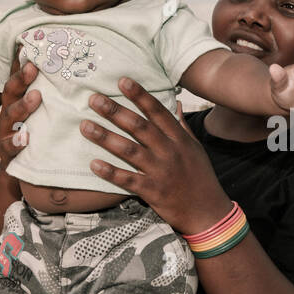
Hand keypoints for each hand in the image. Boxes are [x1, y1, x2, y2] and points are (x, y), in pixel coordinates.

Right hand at [0, 60, 41, 165]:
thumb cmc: (33, 131)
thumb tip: (47, 55)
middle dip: (22, 79)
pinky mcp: (7, 152)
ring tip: (36, 97)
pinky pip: (10, 147)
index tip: (31, 49)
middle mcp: (8, 112)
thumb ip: (40, 87)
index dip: (22, 64)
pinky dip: (17, 142)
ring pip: (11, 116)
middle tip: (34, 67)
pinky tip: (26, 138)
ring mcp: (5, 131)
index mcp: (15, 99)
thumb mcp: (37, 110)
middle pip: (11, 92)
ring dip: (23, 105)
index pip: (17, 78)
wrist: (20, 166)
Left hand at [80, 78, 232, 236]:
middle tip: (94, 99)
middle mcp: (169, 152)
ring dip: (105, 138)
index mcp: (179, 139)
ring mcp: (160, 172)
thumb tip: (176, 103)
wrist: (208, 212)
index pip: (157, 112)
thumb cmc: (201, 178)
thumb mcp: (196, 149)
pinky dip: (110, 172)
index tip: (122, 81)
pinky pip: (128, 180)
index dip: (140, 96)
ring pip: (129, 151)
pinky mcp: (152, 191)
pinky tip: (93, 163)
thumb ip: (183, 126)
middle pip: (139, 127)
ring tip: (85, 125)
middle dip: (115, 111)